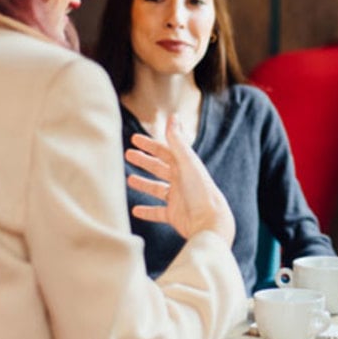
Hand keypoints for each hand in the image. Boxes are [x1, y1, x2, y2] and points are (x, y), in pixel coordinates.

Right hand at [125, 115, 234, 245]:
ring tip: (128, 179)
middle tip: (127, 154)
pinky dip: (147, 211)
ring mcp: (178, 198)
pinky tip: (134, 211)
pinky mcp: (175, 215)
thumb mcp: (187, 163)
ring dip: (144, 183)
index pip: (165, 151)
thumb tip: (173, 116)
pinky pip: (158, 212)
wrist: (210, 222)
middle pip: (160, 168)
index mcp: (186, 166)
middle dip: (145, 160)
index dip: (150, 144)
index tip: (134, 138)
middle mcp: (182, 181)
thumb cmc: (200, 191)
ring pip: (157, 188)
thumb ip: (177, 142)